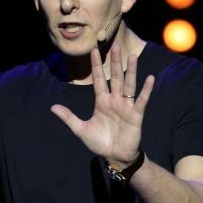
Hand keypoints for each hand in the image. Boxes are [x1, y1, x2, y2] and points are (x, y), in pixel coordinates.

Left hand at [50, 43, 154, 164]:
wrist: (114, 156)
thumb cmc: (99, 143)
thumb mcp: (81, 129)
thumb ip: (69, 117)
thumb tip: (53, 107)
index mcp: (101, 102)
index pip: (98, 80)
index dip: (96, 66)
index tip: (94, 50)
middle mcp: (114, 101)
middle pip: (115, 78)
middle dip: (114, 63)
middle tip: (115, 45)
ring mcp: (126, 107)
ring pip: (128, 85)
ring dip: (131, 71)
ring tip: (132, 56)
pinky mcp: (136, 115)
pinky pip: (141, 100)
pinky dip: (146, 90)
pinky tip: (149, 78)